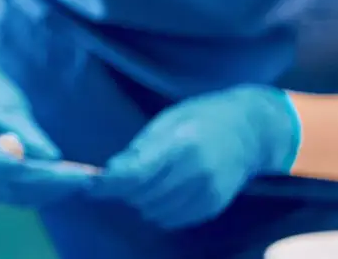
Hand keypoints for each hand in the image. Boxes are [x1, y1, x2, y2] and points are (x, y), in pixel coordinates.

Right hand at [0, 51, 101, 208]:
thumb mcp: (9, 107)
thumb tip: (53, 158)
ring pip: (17, 196)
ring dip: (49, 190)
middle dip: (53, 185)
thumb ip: (28, 134)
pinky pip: (14, 195)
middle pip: (14, 188)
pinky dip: (37, 189)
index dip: (44, 174)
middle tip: (88, 177)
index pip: (7, 168)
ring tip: (82, 178)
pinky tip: (60, 181)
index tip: (79, 173)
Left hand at [96, 85, 300, 228]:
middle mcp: (196, 173)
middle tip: (118, 176)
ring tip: (143, 181)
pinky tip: (161, 191)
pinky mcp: (213, 206)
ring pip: (157, 212)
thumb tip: (110, 171)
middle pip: (143, 196)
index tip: (89, 184)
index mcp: (181, 145)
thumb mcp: (166, 121)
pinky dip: (160, 209)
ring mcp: (208, 193)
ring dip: (141, 201)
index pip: (136, 175)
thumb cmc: (201, 118)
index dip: (108, 183)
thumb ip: (140, 149)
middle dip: (123, 190)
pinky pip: (175, 219)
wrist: (248, 132)